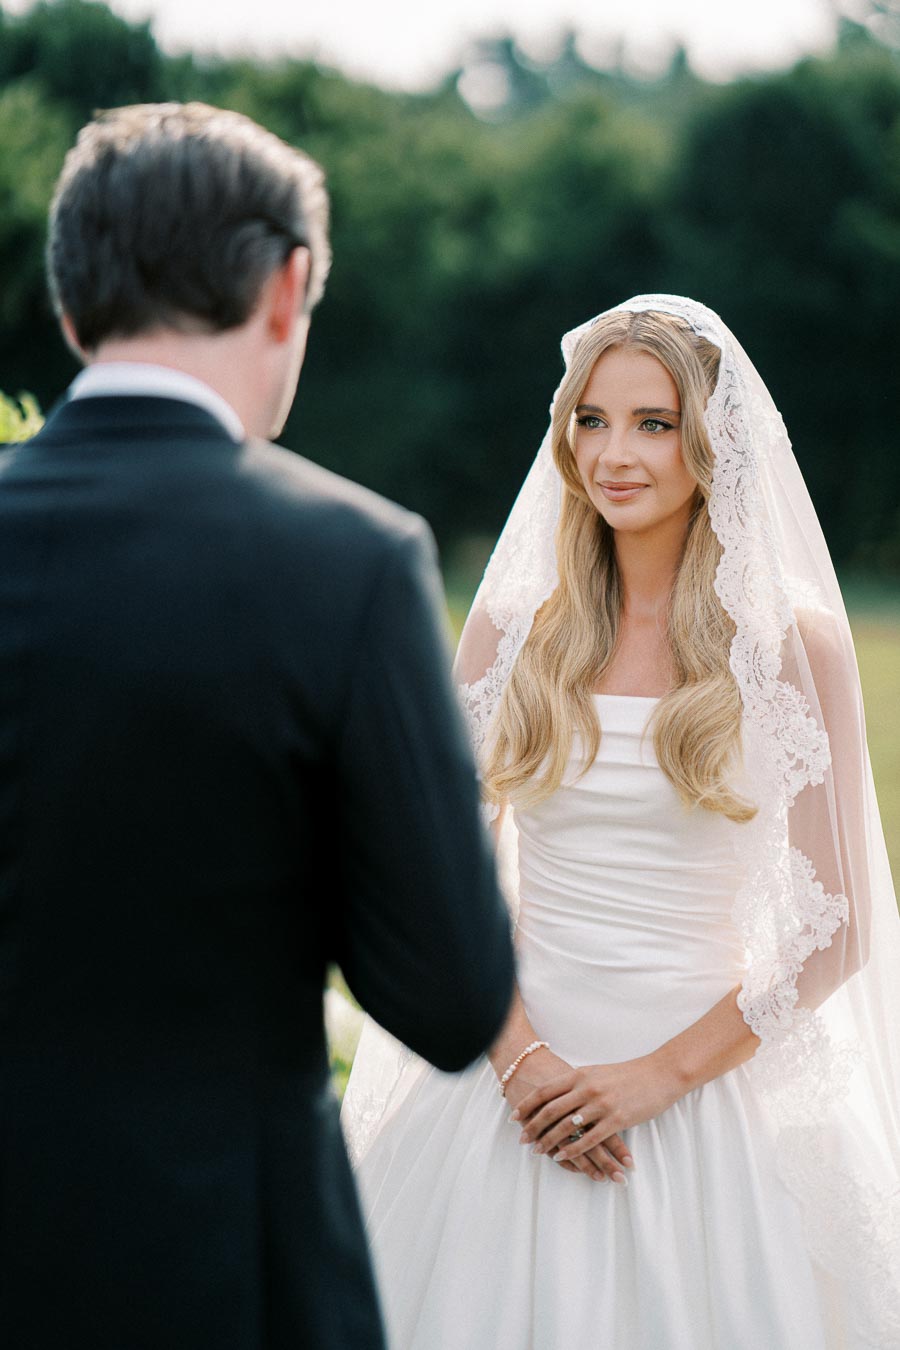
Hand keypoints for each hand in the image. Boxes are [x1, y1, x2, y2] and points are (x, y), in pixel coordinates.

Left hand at [503, 1048, 634, 1183]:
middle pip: (552, 1110)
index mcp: (580, 1074)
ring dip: (550, 1141)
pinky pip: (590, 1139)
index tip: (514, 1116)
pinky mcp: (617, 1119)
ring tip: (538, 1151)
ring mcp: (602, 1104)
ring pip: (568, 1127)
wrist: (659, 1074)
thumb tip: (557, 1093)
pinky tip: (562, 1157)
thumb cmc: (627, 1074)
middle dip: (534, 1126)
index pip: (546, 1091)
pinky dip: (573, 1150)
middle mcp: (587, 1088)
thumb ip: (577, 1082)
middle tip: (522, 1139)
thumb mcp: (597, 1072)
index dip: (528, 1105)